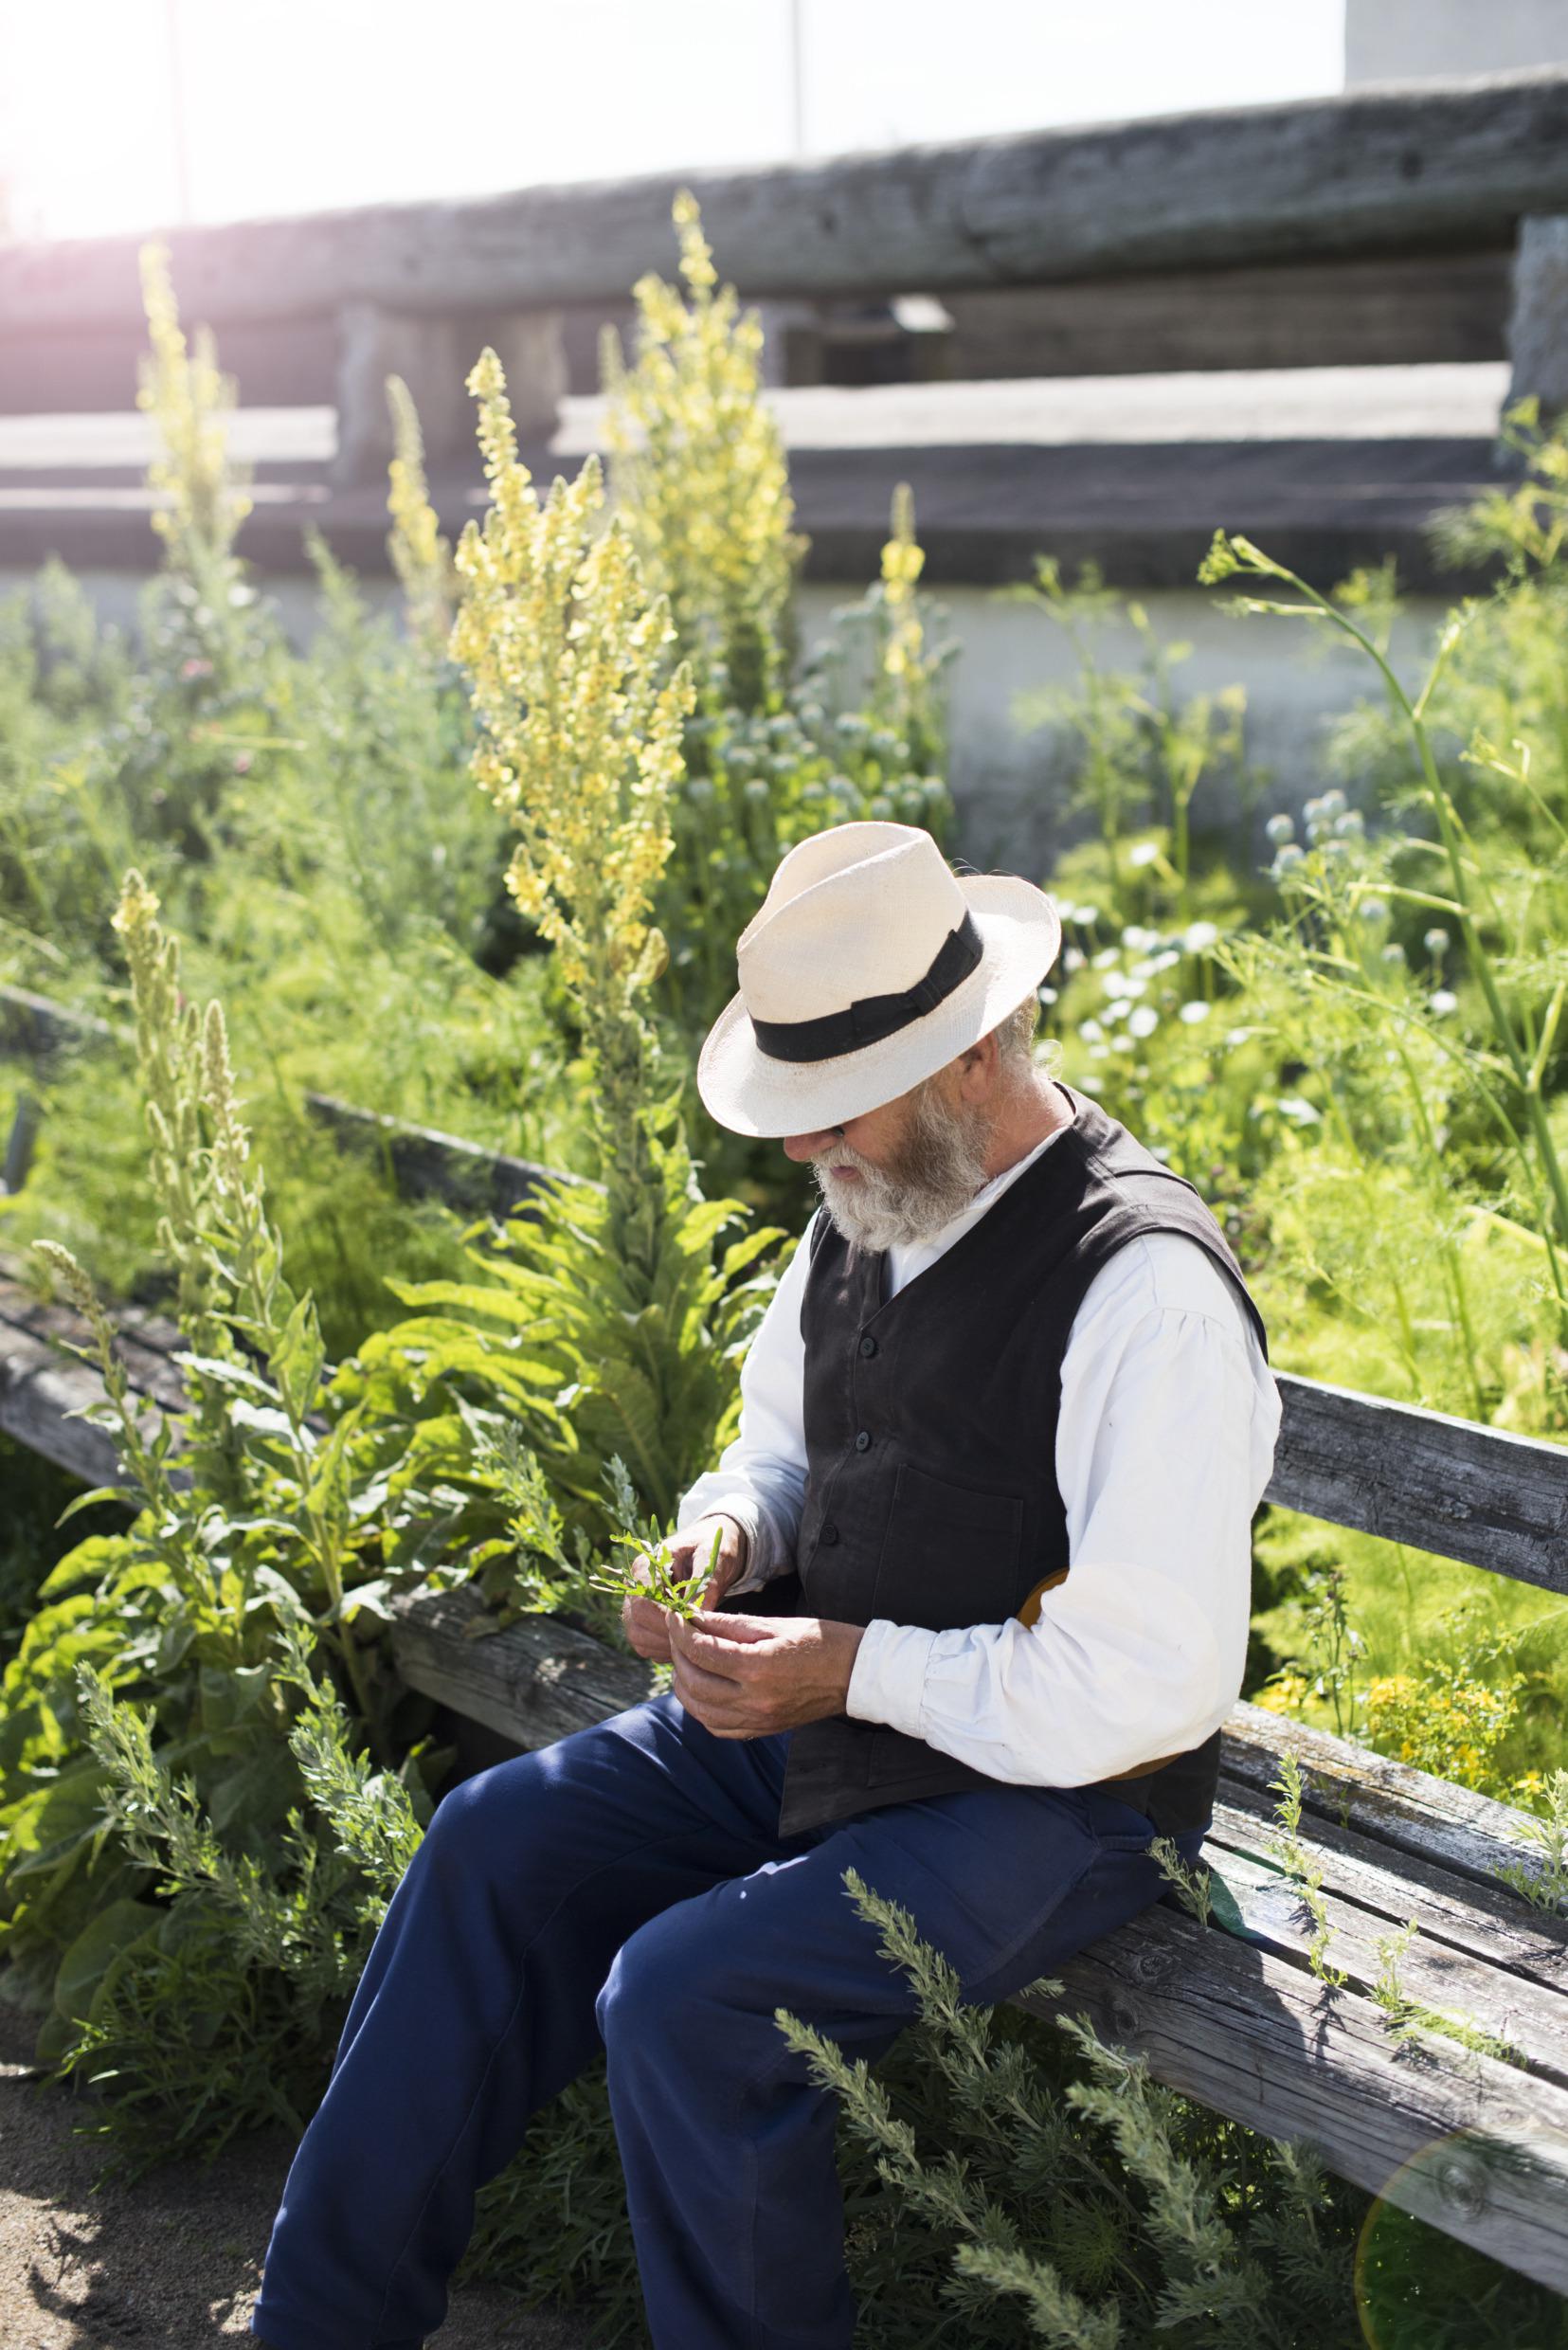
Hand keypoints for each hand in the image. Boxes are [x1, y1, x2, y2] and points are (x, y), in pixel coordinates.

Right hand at [621, 1513, 748, 1663]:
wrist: (712, 1551)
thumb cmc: (713, 1549)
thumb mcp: (714, 1558)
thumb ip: (704, 1584)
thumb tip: (696, 1617)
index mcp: (646, 1565)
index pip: (644, 1601)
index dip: (668, 1619)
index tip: (696, 1624)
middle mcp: (633, 1586)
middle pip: (637, 1621)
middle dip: (669, 1634)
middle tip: (700, 1635)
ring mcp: (634, 1605)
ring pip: (639, 1637)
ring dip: (667, 1645)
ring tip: (696, 1639)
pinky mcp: (641, 1622)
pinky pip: (646, 1646)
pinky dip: (665, 1650)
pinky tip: (688, 1642)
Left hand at [664, 1608, 865, 1737]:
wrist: (856, 1675)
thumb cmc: (820, 1641)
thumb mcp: (775, 1624)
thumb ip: (729, 1624)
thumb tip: (692, 1618)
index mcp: (758, 1667)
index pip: (701, 1651)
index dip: (680, 1630)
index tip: (674, 1615)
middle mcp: (754, 1700)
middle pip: (693, 1682)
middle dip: (678, 1655)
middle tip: (678, 1634)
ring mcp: (758, 1720)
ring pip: (699, 1710)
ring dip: (683, 1683)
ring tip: (686, 1659)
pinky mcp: (762, 1731)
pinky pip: (717, 1727)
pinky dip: (700, 1708)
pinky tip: (702, 1688)